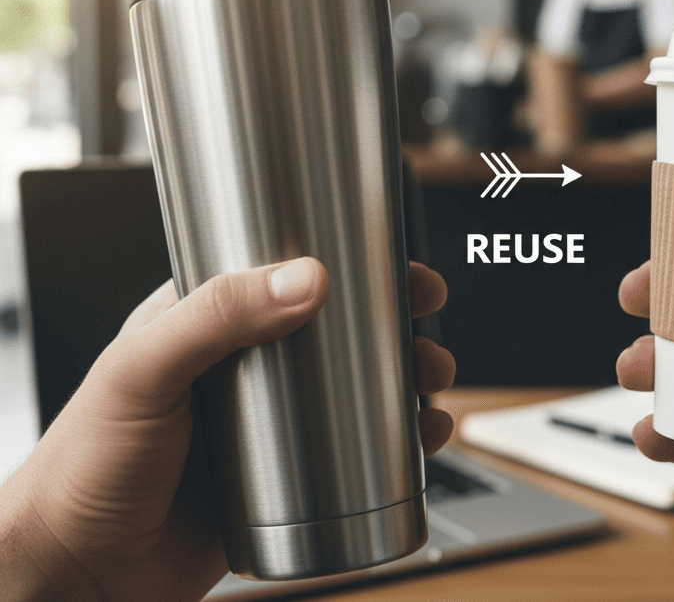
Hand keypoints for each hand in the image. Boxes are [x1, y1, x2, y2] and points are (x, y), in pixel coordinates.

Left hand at [0, 258, 455, 601]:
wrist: (78, 571)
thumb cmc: (84, 464)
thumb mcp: (144, 369)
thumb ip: (217, 315)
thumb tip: (305, 279)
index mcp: (208, 322)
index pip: (290, 275)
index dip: (352, 267)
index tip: (398, 267)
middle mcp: (246, 368)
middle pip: (340, 333)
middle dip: (396, 329)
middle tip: (426, 331)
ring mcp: (268, 424)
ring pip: (356, 392)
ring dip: (405, 385)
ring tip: (431, 390)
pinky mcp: (283, 475)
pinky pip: (353, 452)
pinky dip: (395, 443)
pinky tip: (418, 441)